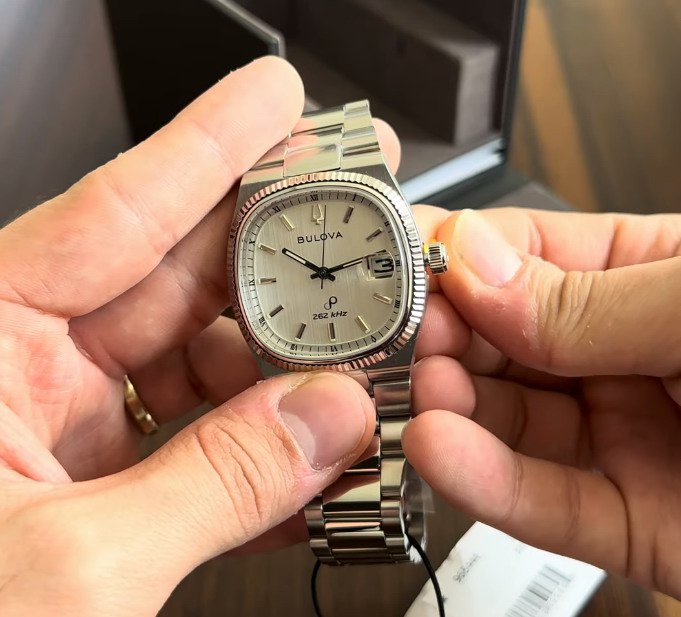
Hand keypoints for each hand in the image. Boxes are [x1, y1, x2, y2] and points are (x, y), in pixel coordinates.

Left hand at [0, 57, 407, 615]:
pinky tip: (319, 452)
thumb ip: (214, 487)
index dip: (208, 146)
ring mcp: (66, 424)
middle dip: (281, 254)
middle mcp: (22, 367)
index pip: (113, 212)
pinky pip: (202, 437)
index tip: (277, 98)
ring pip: (208, 363)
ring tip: (360, 373)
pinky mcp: (101, 479)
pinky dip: (265, 448)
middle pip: (180, 277)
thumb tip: (329, 421)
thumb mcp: (67, 572)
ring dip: (292, 375)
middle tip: (357, 229)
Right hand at [404, 207, 680, 598]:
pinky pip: (544, 500)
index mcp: (640, 277)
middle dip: (443, 347)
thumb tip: (477, 266)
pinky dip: (489, 482)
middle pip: (499, 345)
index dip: (457, 267)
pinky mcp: (630, 521)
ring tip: (418, 401)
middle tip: (399, 350)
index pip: (518, 260)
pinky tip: (446, 455)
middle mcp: (618, 355)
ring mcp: (621, 437)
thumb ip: (592, 295)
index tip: (405, 277)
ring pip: (509, 424)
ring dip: (453, 414)